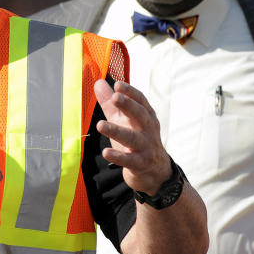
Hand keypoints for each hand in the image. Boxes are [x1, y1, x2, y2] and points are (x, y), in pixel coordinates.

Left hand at [94, 79, 171, 195]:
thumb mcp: (123, 120)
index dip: (130, 92)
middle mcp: (148, 130)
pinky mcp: (140, 163)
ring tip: (100, 125)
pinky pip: (129, 160)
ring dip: (116, 131)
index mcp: (146, 116)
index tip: (118, 84)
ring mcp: (146, 147)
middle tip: (115, 97)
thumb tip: (98, 82)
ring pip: (132, 138)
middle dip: (128, 105)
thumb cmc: (136, 139)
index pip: (141, 101)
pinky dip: (118, 156)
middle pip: (140, 115)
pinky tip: (106, 152)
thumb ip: (110, 103)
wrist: (155, 171)